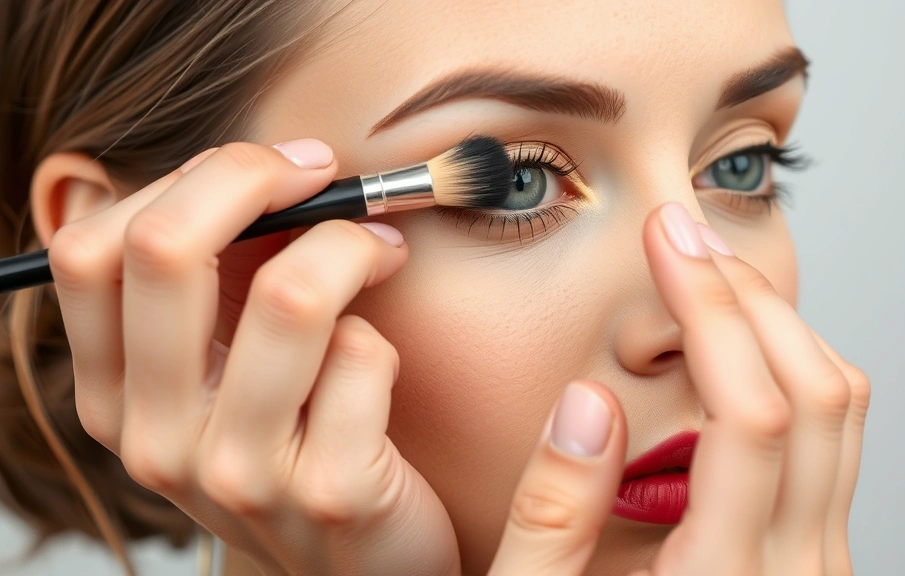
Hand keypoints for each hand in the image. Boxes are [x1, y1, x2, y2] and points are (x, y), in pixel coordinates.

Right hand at [47, 139, 459, 575]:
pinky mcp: (329, 490)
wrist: (358, 569)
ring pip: (289, 294)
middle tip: (326, 180)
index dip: (186, 181)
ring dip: (352, 247)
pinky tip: (383, 364)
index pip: (91, 249)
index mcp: (116, 396)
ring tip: (382, 252)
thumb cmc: (298, 446)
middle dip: (258, 178)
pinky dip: (385, 336)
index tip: (270, 171)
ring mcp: (238, 471)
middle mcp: (157, 437)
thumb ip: (214, 290)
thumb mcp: (226, 377)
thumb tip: (258, 177)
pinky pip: (362, 356)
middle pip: (164, 248)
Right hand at [486, 202, 869, 574]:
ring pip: (843, 415)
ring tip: (706, 280)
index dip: (712, 309)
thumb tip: (589, 402)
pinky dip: (794, 373)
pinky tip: (732, 352)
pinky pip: (835, 444)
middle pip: (819, 396)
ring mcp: (819, 570)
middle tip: (686, 239)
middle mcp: (796, 574)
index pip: (753, 412)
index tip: (668, 243)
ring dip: (779, 328)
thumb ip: (553, 517)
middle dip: (749, 296)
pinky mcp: (816, 563)